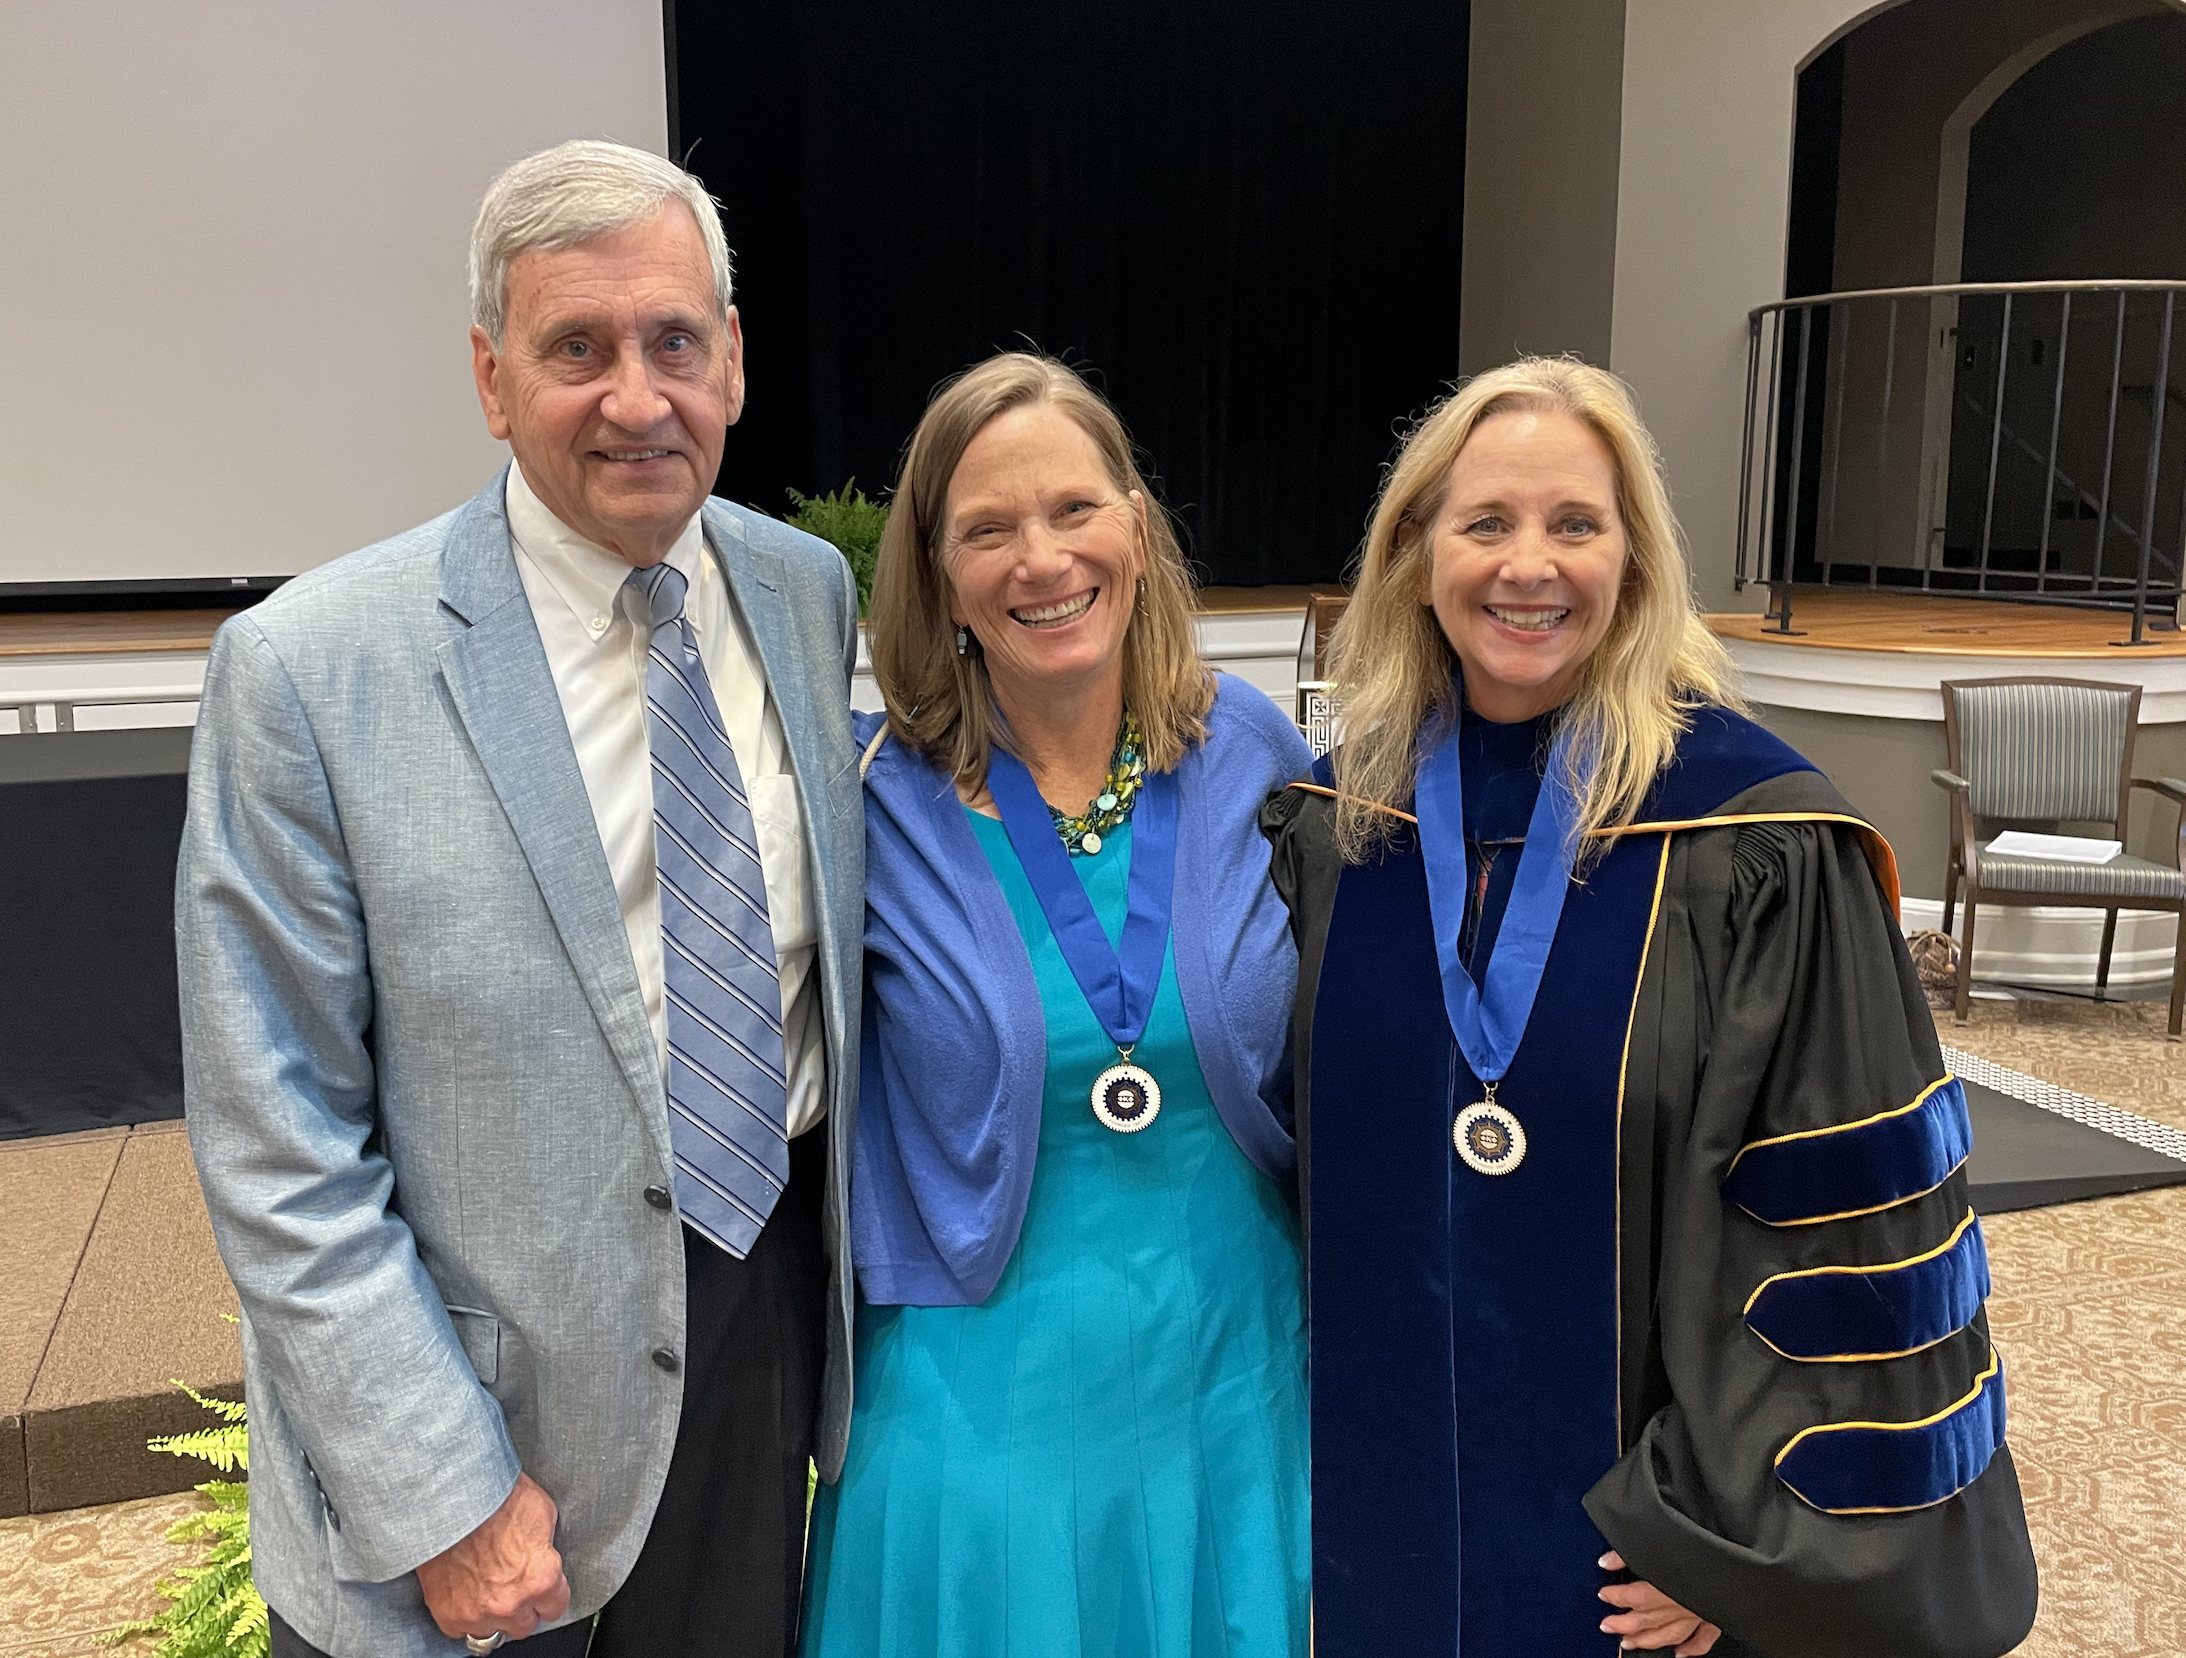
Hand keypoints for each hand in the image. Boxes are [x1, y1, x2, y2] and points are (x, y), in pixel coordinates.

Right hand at [416, 1472, 570, 1643]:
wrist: (449, 1498)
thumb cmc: (494, 1499)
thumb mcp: (541, 1512)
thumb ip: (546, 1546)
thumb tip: (545, 1557)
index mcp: (541, 1579)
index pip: (555, 1608)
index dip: (550, 1595)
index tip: (544, 1589)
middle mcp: (511, 1603)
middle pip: (525, 1626)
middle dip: (523, 1607)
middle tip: (514, 1586)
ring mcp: (477, 1613)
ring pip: (493, 1633)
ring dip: (493, 1615)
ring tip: (488, 1589)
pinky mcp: (448, 1615)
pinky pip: (461, 1630)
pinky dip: (464, 1616)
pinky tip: (466, 1593)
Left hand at [1598, 1552, 1720, 1653]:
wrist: (1743, 1559)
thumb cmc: (1704, 1547)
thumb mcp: (1660, 1543)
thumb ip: (1630, 1552)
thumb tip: (1608, 1560)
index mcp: (1665, 1586)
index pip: (1634, 1597)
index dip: (1616, 1596)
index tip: (1604, 1594)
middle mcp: (1680, 1604)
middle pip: (1648, 1620)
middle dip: (1625, 1625)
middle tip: (1608, 1626)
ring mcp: (1699, 1613)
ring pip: (1669, 1634)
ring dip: (1648, 1640)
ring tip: (1631, 1643)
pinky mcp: (1717, 1617)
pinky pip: (1703, 1640)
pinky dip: (1691, 1649)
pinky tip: (1680, 1654)